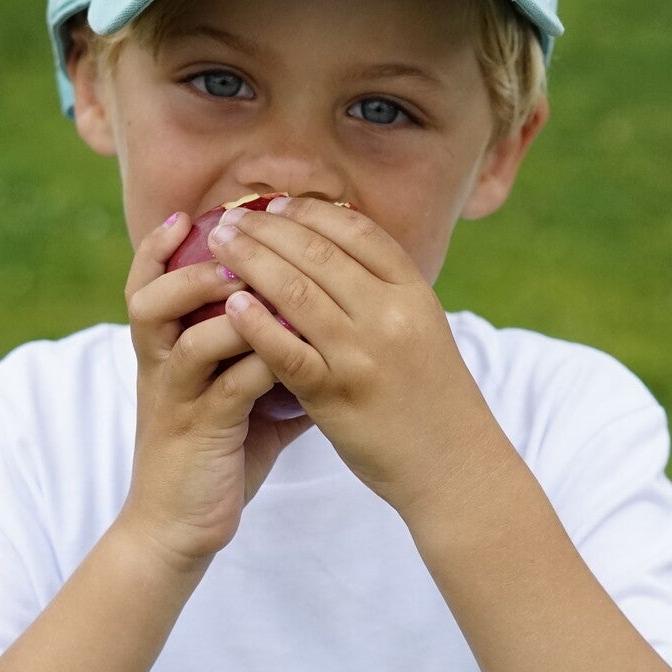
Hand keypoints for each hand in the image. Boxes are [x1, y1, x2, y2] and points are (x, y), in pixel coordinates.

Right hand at [119, 212, 314, 569]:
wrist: (182, 525)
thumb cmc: (218, 456)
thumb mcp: (242, 397)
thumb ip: (272, 355)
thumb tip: (327, 323)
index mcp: (166, 352)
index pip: (148, 283)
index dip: (161, 246)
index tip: (195, 212)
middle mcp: (161, 368)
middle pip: (148, 296)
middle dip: (189, 261)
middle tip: (231, 237)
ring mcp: (177, 399)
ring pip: (179, 335)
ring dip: (218, 303)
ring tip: (253, 282)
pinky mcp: (199, 432)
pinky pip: (224, 385)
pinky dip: (255, 359)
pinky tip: (287, 345)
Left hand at [204, 197, 499, 516]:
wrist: (453, 466)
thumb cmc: (431, 398)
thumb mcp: (422, 331)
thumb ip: (383, 293)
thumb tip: (333, 250)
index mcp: (414, 293)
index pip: (357, 231)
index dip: (311, 211)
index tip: (275, 205)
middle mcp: (391, 316)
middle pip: (319, 252)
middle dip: (267, 229)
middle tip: (229, 218)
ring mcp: (363, 355)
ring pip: (296, 293)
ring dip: (250, 262)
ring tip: (219, 248)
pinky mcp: (337, 396)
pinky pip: (286, 351)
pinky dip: (255, 323)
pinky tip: (230, 305)